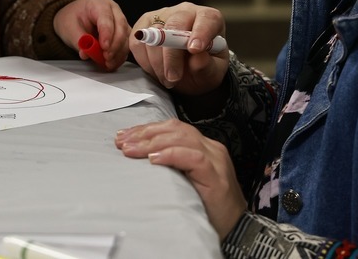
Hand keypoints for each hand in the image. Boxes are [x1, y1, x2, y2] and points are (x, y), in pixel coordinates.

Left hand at [53, 0, 130, 69]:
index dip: (107, 33)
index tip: (104, 47)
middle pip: (121, 27)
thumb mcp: (69, 27)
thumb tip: (86, 53)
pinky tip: (112, 63)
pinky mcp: (122, 33)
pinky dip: (120, 55)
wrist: (74, 17)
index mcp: (98, 4)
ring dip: (119, 52)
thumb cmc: (72, 18)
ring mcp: (120, 21)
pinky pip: (126, 44)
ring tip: (107, 63)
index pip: (106, 18)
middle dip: (115, 45)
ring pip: (126, 37)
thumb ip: (78, 40)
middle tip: (106, 57)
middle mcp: (113, 11)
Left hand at [116, 119, 246, 238]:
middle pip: (175, 129)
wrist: (237, 230)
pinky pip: (194, 158)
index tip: (124, 136)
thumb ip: (171, 165)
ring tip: (131, 150)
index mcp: (203, 146)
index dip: (147, 129)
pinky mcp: (216, 177)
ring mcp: (216, 161)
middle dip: (144, 133)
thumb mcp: (185, 180)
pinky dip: (171, 155)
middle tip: (121, 142)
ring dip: (152, 143)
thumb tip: (137, 156)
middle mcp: (211, 148)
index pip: (173, 128)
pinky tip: (153, 160)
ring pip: (182, 139)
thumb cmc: (207, 207)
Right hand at [131, 2, 229, 94]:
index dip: (201, 32)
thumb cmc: (203, 67)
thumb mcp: (212, 73)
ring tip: (167, 78)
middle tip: (173, 77)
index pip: (207, 19)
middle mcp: (185, 12)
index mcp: (210, 19)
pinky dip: (144, 61)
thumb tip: (198, 56)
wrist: (188, 71)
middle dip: (172, 55)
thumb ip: (208, 66)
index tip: (195, 49)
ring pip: (153, 35)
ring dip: (158, 63)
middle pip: (174, 25)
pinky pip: (137, 42)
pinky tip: (156, 70)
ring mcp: (163, 16)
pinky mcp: (143, 25)